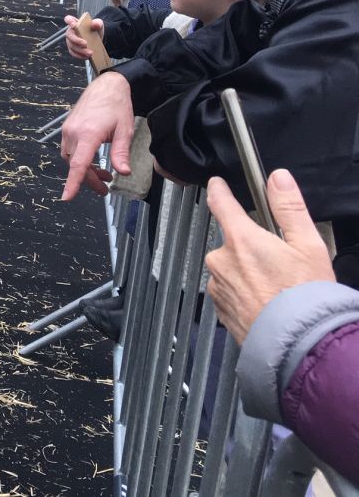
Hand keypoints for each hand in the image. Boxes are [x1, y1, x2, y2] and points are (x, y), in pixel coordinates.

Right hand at [59, 72, 134, 200]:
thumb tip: (123, 172)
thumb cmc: (116, 105)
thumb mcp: (125, 130)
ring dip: (85, 170)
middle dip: (89, 180)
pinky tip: (93, 160)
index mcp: (88, 134)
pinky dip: (80, 159)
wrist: (107, 86)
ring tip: (102, 174)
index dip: (73, 183)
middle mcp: (74, 132)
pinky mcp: (68, 127)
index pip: (78, 164)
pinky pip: (70, 149)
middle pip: (76, 165)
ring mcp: (68, 129)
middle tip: (105, 188)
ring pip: (71, 159)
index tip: (66, 197)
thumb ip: (121, 152)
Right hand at [63, 14, 102, 60]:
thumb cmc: (95, 30)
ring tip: (90, 53)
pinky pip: (73, 53)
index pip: (68, 19)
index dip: (69, 21)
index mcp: (75, 23)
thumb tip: (95, 24)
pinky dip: (80, 55)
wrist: (98, 39)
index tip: (74, 25)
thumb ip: (97, 23)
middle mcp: (71, 32)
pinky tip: (86, 56)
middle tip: (86, 44)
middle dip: (77, 41)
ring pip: (71, 46)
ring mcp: (70, 41)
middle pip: (69, 36)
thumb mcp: (99, 24)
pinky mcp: (72, 49)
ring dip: (80, 50)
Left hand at [205, 170, 335, 343]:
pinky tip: (266, 303)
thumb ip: (289, 208)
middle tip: (280, 264)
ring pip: (231, 269)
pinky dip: (245, 295)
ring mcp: (218, 286)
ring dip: (248, 274)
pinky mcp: (220, 309)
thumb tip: (278, 179)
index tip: (216, 185)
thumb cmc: (306, 297)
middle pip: (233, 243)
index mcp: (241, 239)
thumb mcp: (308, 245)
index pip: (221, 203)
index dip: (219, 191)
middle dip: (252, 249)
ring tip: (276, 288)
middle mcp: (222, 261)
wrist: (297, 345)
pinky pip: (230, 293)